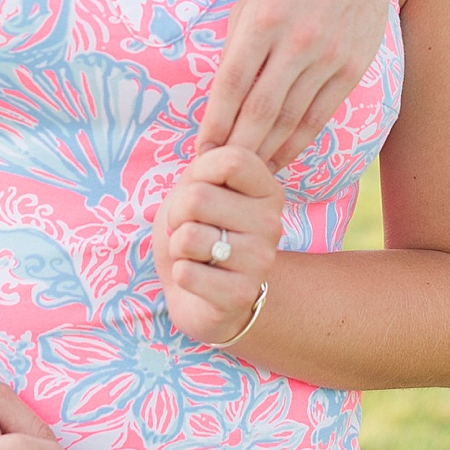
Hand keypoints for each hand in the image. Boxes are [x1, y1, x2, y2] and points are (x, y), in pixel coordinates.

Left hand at [151, 146, 282, 345]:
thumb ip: (204, 167)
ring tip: (195, 254)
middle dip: (176, 215)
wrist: (202, 293)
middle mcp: (272, 222)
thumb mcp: (198, 188)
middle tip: (189, 228)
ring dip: (178, 247)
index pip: (232, 159)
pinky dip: (180, 274)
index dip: (199, 172)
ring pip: (189, 237)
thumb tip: (206, 154)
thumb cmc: (199, 231)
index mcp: (267, 190)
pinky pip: (187, 273)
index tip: (198, 189)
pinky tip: (199, 277)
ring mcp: (261, 260)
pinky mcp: (242, 295)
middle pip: (198, 197)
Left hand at [198, 0, 395, 169]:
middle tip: (217, 172)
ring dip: (265, 152)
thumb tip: (221, 102)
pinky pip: (319, 116)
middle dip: (236, 148)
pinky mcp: (351, 69)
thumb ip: (236, 48)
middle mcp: (297, 41)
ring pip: (291, 120)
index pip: (231, 84)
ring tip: (245, 174)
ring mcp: (329, 57)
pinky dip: (297, 143)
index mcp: (264, 20)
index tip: (200, 150)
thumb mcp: (253, 1)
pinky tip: (279, 158)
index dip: (214, 123)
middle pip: (260, 110)